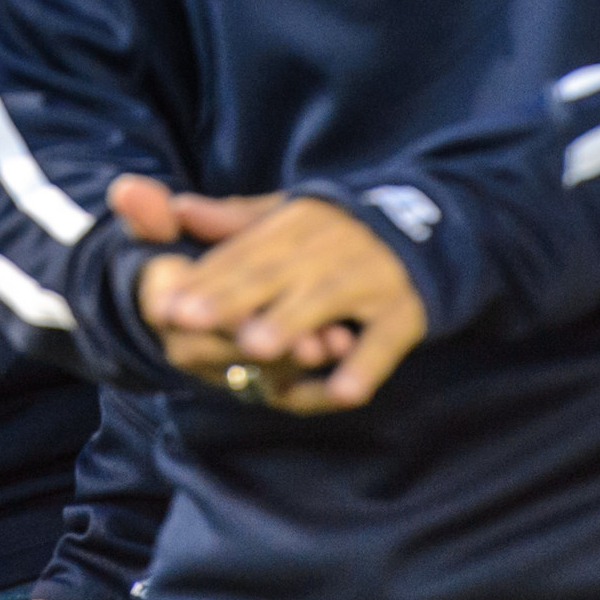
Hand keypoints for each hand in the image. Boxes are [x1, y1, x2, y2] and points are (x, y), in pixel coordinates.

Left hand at [108, 176, 426, 412]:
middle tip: (187, 319)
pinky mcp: (404, 311)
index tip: (166, 304)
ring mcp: (368, 277)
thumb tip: (178, 208)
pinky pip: (383, 340)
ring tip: (252, 346)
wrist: (433, 227)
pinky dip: (365, 364)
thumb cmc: (339, 231)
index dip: (205, 280)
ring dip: (289, 322)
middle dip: (230, 297)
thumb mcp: (289, 216)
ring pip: (323, 300)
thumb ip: (233, 220)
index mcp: (293, 224)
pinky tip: (342, 391)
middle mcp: (328, 246)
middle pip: (272, 273)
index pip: (242, 254)